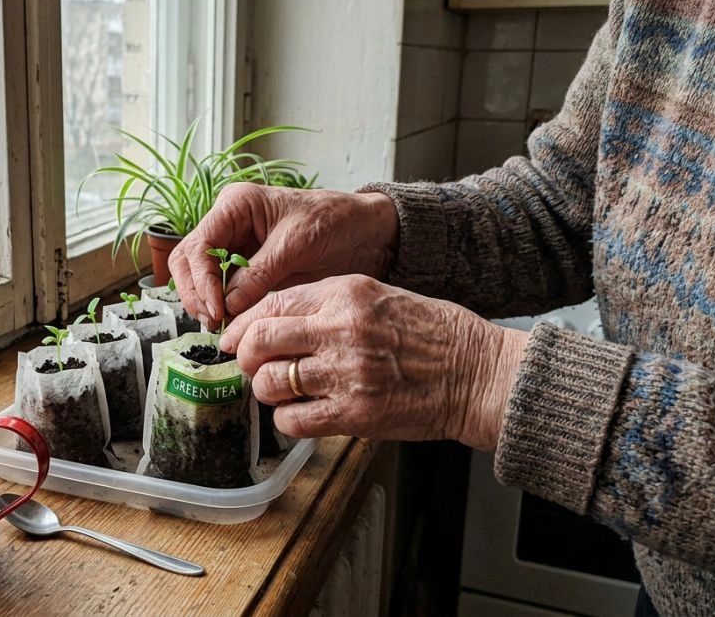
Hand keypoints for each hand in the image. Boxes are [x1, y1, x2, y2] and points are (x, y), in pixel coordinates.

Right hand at [168, 183, 399, 327]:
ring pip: (199, 277)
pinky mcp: (247, 270)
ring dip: (204, 302)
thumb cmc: (334, 221)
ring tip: (221, 325)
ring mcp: (235, 248)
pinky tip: (232, 323)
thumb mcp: (297, 244)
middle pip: (188, 260)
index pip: (199, 244)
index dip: (201, 279)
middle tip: (213, 321)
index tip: (216, 309)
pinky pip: (223, 290)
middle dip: (195, 292)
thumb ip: (259, 273)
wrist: (365, 232)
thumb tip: (227, 305)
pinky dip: (221, 307)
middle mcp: (228, 225)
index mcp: (235, 205)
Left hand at [220, 275, 528, 450]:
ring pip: (270, 383)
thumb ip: (328, 303)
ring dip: (268, 391)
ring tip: (284, 392)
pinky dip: (289, 419)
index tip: (237, 338)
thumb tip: (275, 319)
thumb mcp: (380, 296)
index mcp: (346, 294)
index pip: (271, 302)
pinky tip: (305, 414)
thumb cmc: (433, 335)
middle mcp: (341, 329)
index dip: (244, 324)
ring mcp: (346, 373)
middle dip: (247, 357)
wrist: (477, 374)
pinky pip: (293, 420)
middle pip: (260, 341)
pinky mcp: (354, 415)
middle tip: (253, 367)